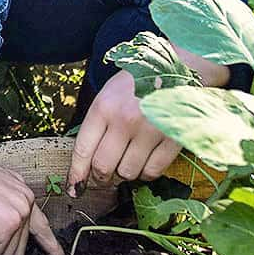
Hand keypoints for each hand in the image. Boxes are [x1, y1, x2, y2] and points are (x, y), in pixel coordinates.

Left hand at [68, 50, 223, 192]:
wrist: (179, 67)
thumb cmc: (138, 81)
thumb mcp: (109, 94)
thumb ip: (97, 123)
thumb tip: (87, 162)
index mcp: (104, 107)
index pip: (83, 150)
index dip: (76, 174)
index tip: (74, 187)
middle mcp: (125, 120)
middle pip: (103, 167)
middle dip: (100, 178)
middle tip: (102, 178)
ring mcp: (150, 132)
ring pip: (127, 173)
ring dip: (124, 174)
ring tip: (127, 161)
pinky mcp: (172, 140)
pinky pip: (152, 172)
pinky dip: (146, 173)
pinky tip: (145, 161)